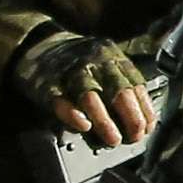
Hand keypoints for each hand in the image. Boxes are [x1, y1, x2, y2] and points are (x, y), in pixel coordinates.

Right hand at [13, 29, 157, 149]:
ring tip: (113, 139)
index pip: (135, 84)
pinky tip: (83, 125)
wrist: (35, 43)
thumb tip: (142, 120)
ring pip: (90, 96)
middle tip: (134, 137)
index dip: (144, 109)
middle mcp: (93, 61)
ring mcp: (69, 71)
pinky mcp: (46, 84)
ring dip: (104, 121)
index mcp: (112, 56)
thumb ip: (121, 84)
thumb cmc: (76, 61)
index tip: (147, 128)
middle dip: (131, 117)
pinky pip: (60, 100)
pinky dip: (72, 114)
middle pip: (117, 90)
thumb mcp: (104, 64)